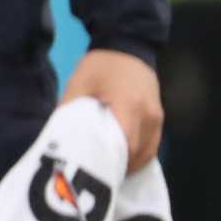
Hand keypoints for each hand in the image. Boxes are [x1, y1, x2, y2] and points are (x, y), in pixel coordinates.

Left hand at [61, 49, 163, 171]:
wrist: (128, 45)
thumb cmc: (100, 66)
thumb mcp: (77, 83)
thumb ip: (70, 111)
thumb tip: (60, 139)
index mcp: (128, 105)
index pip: (124, 144)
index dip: (110, 161)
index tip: (92, 171)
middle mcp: (148, 115)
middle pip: (136, 153)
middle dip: (118, 167)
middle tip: (96, 176)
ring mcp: (158, 118)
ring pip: (147, 154)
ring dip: (129, 164)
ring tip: (107, 171)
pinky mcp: (160, 119)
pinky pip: (151, 146)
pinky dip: (137, 156)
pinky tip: (120, 160)